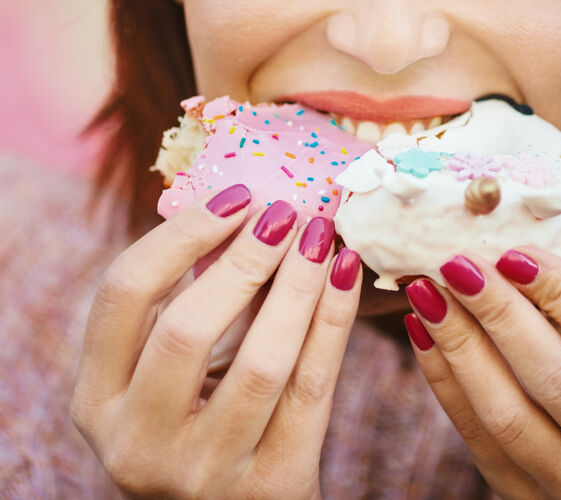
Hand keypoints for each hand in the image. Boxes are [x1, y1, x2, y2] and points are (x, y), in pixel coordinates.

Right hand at [71, 185, 361, 498]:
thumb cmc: (202, 427)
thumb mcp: (170, 380)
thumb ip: (190, 311)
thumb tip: (247, 217)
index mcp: (98, 401)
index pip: (123, 295)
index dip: (180, 235)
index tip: (236, 198)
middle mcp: (137, 442)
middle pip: (187, 328)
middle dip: (245, 259)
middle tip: (287, 214)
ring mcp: (204, 471)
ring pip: (262, 360)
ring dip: (298, 285)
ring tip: (321, 238)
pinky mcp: (271, 484)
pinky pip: (313, 386)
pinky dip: (334, 321)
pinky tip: (346, 274)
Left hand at [404, 242, 560, 498]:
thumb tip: (539, 215)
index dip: (559, 291)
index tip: (511, 250)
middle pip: (554, 379)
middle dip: (497, 314)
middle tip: (454, 263)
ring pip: (508, 416)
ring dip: (459, 347)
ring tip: (428, 293)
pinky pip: (479, 441)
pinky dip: (445, 385)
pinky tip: (425, 336)